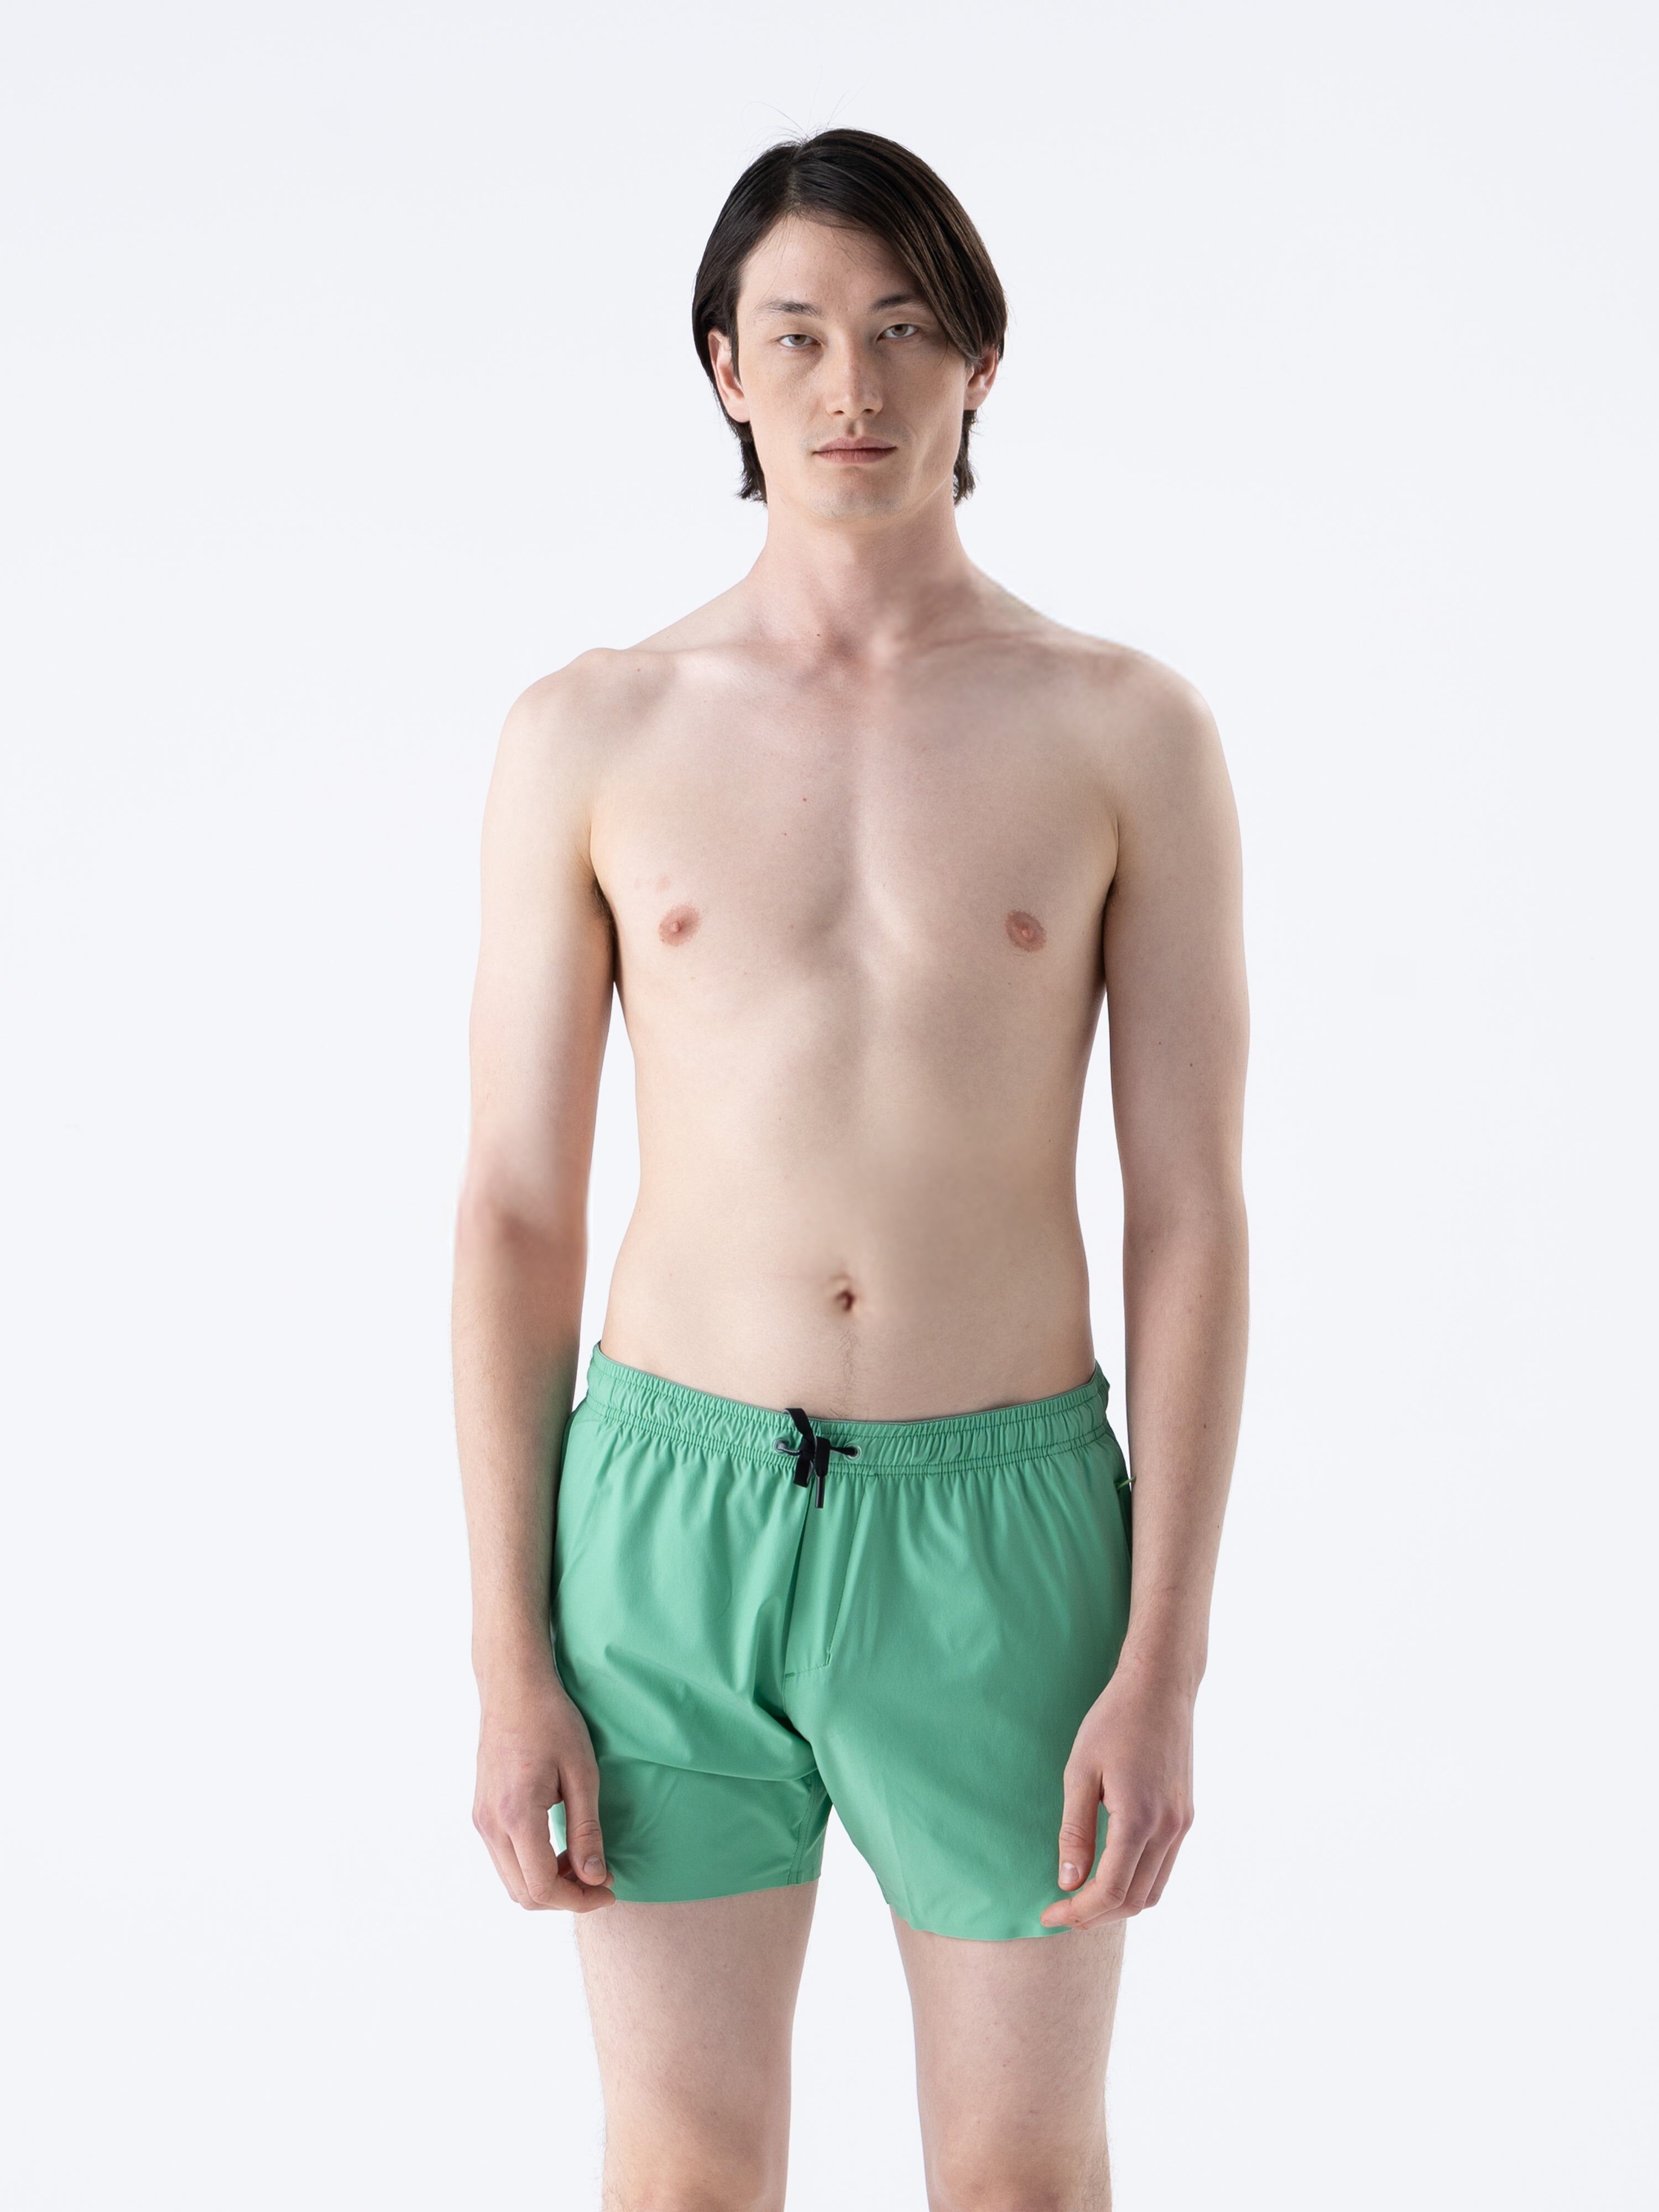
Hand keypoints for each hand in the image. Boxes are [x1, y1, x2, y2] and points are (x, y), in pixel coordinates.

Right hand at [473, 1668, 615, 1911]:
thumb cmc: (552, 1721)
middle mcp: (490, 1824)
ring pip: (511, 1881)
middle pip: (523, 1894)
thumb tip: (595, 1878)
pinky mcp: (480, 1812)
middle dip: (564, 1897)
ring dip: (547, 1884)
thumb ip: (587, 1830)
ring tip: (581, 1861)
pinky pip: (503, 1860)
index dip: (579, 1900)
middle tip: (600, 1878)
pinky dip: (531, 1867)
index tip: (609, 1889)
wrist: (513, 1687)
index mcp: (517, 1815)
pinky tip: (558, 1846)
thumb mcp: (582, 1773)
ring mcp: (480, 1819)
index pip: (541, 1887)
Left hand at [1039, 1667, 1194, 1929]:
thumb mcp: (1080, 1772)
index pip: (1111, 1891)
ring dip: (1118, 1904)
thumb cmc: (1113, 1722)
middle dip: (1095, 1915)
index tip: (1049, 1914)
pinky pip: (1164, 1868)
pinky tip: (1109, 1872)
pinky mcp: (1185, 1816)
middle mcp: (1168, 1829)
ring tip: (1082, 1898)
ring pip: (1154, 1891)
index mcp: (1139, 1819)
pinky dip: (1137, 1883)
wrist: (1160, 1687)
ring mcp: (1181, 1824)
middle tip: (1060, 1911)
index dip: (1078, 1913)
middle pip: (1134, 1900)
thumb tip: (1068, 1883)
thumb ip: (1075, 1831)